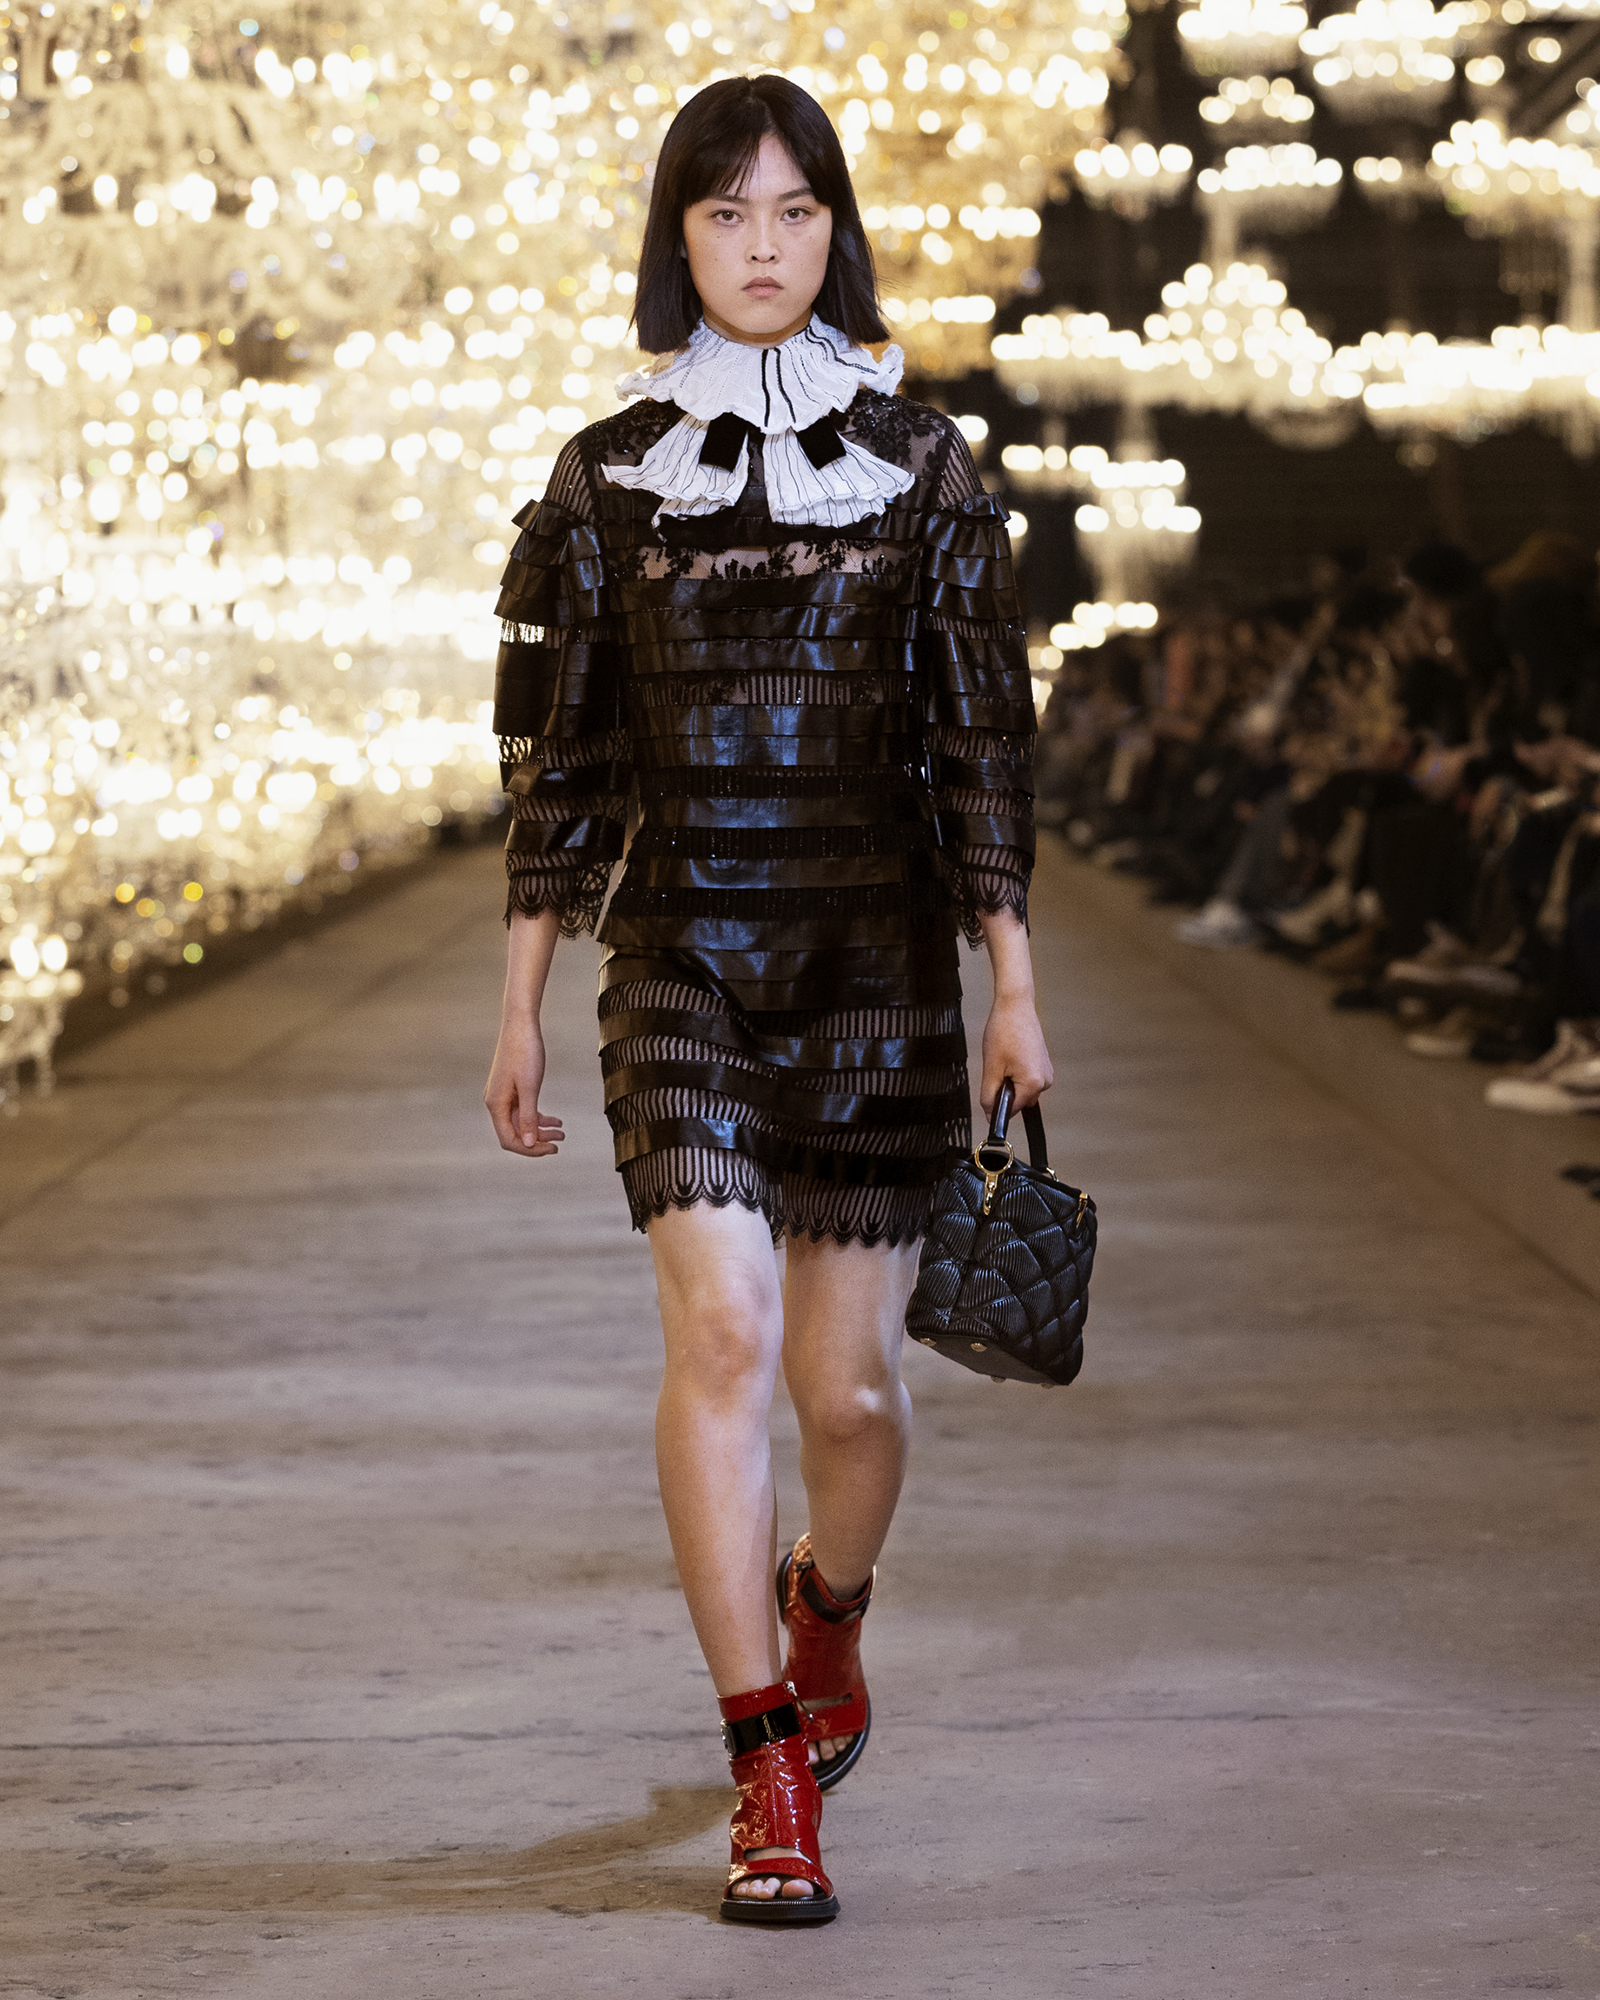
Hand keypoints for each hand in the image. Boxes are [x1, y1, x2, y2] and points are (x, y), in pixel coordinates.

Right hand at [484, 1020, 565, 1157]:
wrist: (521, 1024)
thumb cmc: (525, 1052)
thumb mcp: (530, 1087)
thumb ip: (528, 1117)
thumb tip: (529, 1143)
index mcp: (496, 1104)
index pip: (509, 1140)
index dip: (530, 1149)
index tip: (552, 1148)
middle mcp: (495, 1103)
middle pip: (515, 1134)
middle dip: (537, 1141)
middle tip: (560, 1142)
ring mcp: (503, 1096)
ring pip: (520, 1123)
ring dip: (541, 1130)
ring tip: (562, 1132)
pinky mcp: (511, 1088)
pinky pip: (523, 1110)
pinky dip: (538, 1117)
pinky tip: (556, 1120)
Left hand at [979, 990, 1053, 1120]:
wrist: (1015, 1006)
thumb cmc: (1004, 1031)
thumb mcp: (991, 1068)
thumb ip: (989, 1096)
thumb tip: (990, 1115)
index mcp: (1034, 1084)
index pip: (1012, 1110)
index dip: (996, 1103)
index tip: (990, 1090)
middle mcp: (1045, 1081)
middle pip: (1018, 1101)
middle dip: (1004, 1090)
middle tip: (997, 1067)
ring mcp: (1047, 1072)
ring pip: (1022, 1090)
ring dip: (1010, 1081)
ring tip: (1004, 1058)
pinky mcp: (1044, 1065)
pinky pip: (1027, 1079)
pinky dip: (1016, 1072)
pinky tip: (1011, 1055)